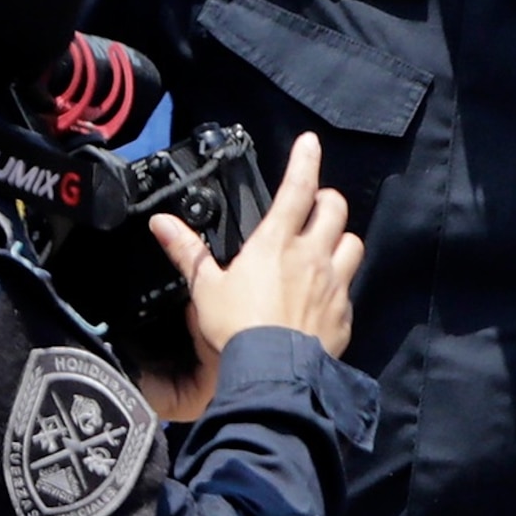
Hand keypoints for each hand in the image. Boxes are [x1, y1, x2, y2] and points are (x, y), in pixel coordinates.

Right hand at [150, 133, 362, 365]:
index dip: (305, 161)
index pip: (297, 189)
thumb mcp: (206, 288)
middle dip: (327, 200)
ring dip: (341, 239)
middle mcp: (312, 256)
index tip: (310, 142)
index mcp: (277, 243)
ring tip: (325, 246)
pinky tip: (322, 296)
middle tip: (314, 205)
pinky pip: (349, 288)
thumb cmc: (236, 329)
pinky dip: (339, 285)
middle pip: (335, 209)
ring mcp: (334, 284)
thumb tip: (163, 224)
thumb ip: (189, 253)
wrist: (273, 372)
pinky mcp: (344, 313)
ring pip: (352, 244)